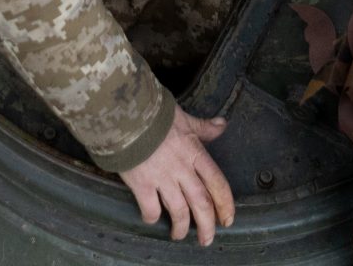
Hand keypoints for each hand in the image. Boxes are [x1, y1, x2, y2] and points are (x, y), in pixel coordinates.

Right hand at [119, 108, 233, 245]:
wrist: (125, 113)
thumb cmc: (154, 114)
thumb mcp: (184, 119)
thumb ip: (203, 127)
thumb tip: (222, 124)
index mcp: (195, 153)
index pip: (217, 183)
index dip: (225, 204)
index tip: (227, 219)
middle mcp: (182, 169)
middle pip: (201, 203)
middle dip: (207, 225)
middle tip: (207, 240)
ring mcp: (162, 178)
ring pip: (179, 211)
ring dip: (181, 227)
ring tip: (179, 235)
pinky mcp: (142, 183)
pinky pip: (151, 208)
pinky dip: (153, 217)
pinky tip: (152, 219)